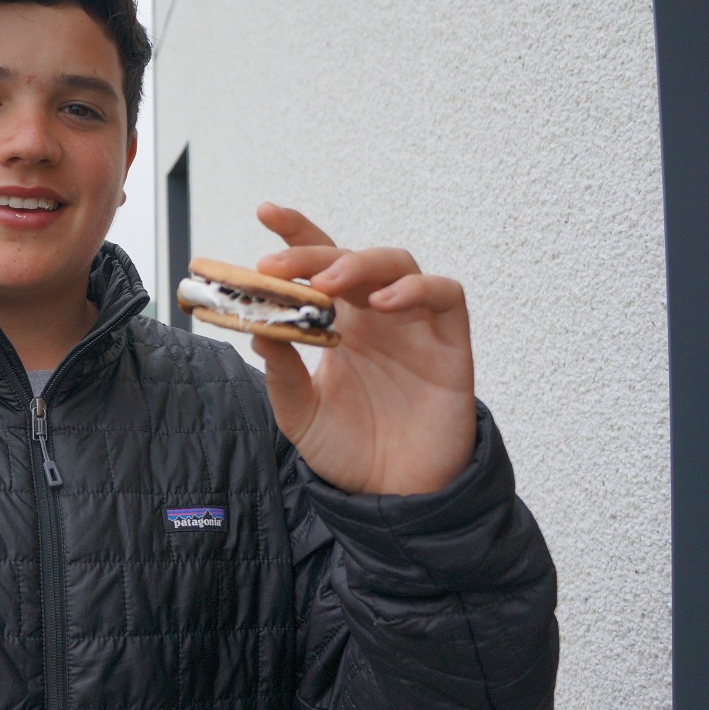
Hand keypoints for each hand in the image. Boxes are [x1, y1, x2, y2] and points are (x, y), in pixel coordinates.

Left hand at [250, 203, 475, 495]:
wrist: (394, 497)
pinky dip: (418, 289)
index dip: (297, 233)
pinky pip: (446, 296)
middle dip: (313, 254)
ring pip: (398, 264)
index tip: (265, 211)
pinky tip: (385, 303)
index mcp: (338, 322)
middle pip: (351, 259)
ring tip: (327, 284)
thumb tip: (257, 331)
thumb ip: (283, 374)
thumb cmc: (349, 448)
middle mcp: (376, 314)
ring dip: (360, 264)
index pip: (318, 264)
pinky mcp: (451, 344)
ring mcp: (415, 325)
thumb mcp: (301, 413)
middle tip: (276, 265)